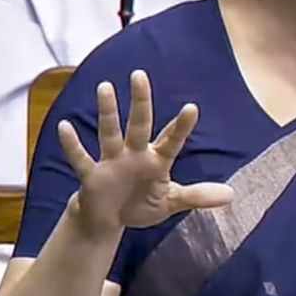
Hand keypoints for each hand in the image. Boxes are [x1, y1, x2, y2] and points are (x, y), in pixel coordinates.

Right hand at [58, 70, 233, 239]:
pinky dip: (72, 145)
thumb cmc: (142, 202)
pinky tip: (64, 126)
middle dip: (140, 101)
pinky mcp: (92, 176)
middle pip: (139, 124)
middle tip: (139, 75)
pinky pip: (81, 159)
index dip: (181, 126)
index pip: (172, 139)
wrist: (109, 220)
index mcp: (156, 159)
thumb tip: (231, 195)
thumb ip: (197, 196)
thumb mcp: (171, 201)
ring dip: (107, 112)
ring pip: (109, 133)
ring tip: (105, 87)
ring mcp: (112, 162)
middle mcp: (134, 154)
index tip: (192, 108)